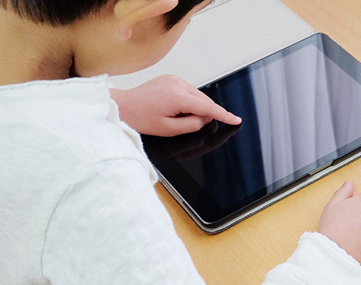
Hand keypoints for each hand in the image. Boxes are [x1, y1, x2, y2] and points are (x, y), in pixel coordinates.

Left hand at [110, 75, 241, 136]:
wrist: (124, 106)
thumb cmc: (141, 118)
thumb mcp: (168, 130)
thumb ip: (192, 125)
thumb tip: (206, 119)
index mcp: (178, 97)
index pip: (208, 107)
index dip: (224, 115)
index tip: (236, 119)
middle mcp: (178, 84)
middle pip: (204, 101)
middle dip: (204, 113)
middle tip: (189, 124)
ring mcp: (175, 79)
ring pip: (197, 96)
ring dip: (195, 107)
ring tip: (174, 116)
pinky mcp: (171, 78)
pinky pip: (188, 91)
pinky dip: (188, 101)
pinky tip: (173, 108)